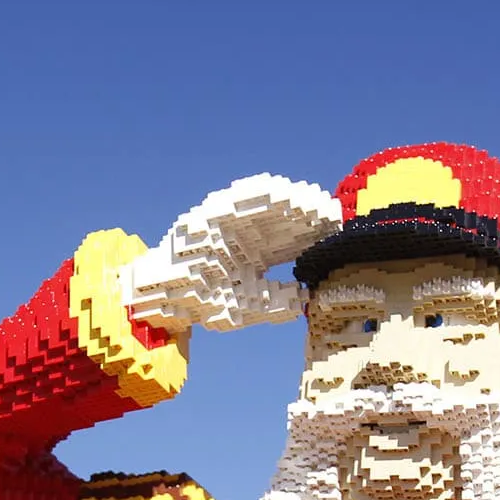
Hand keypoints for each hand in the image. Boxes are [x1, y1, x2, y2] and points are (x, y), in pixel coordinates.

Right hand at [123, 174, 341, 332]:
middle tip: (334, 213)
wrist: (161, 299)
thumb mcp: (245, 307)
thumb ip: (274, 304)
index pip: (294, 238)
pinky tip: (278, 192)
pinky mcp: (208, 216)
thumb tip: (306, 300)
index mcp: (258, 252)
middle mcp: (247, 233)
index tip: (337, 232)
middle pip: (284, 217)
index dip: (315, 233)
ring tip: (312, 201)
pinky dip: (255, 195)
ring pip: (263, 203)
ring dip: (288, 199)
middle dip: (309, 213)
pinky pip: (233, 199)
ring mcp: (228, 222)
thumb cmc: (204, 302)